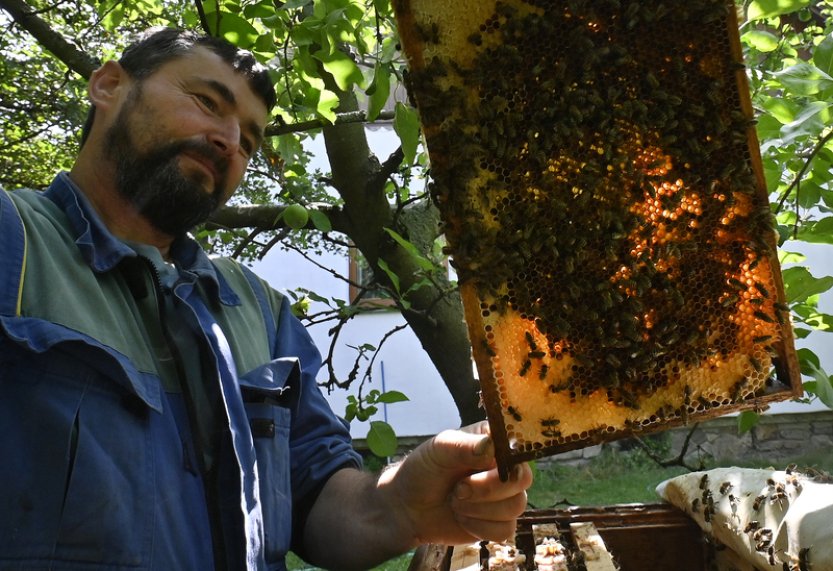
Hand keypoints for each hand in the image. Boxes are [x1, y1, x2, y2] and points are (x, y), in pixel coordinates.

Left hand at [379, 421, 532, 546]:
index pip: (518, 445)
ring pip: (516, 506)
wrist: (408, 507)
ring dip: (480, 508)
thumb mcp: (439, 449)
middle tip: (459, 488)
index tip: (483, 465)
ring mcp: (504, 496)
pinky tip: (462, 518)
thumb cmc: (424, 470)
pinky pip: (506, 530)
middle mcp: (504, 468)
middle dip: (487, 488)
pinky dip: (480, 527)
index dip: (506, 459)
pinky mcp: (499, 522)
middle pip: (522, 479)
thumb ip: (465, 446)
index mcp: (494, 442)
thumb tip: (491, 446)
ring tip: (456, 502)